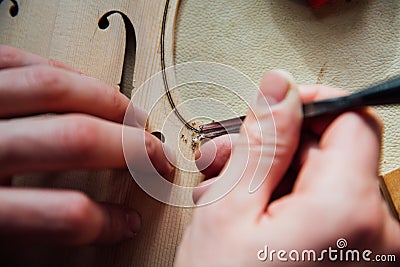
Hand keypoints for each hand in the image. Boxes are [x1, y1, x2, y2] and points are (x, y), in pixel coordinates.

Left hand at [0, 46, 172, 244]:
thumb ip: (29, 239)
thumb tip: (81, 236)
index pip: (63, 216)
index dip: (106, 223)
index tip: (124, 222)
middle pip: (74, 139)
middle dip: (132, 150)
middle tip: (156, 159)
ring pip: (56, 89)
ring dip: (110, 104)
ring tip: (134, 118)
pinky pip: (22, 61)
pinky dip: (66, 72)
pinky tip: (86, 86)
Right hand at [175, 71, 399, 265]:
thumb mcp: (230, 211)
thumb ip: (263, 142)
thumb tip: (279, 90)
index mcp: (349, 213)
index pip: (352, 119)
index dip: (310, 104)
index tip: (277, 107)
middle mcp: (377, 235)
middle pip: (331, 153)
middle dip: (273, 148)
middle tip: (228, 158)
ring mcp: (369, 252)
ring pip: (320, 181)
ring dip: (269, 176)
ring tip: (225, 190)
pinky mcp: (354, 261)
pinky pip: (324, 211)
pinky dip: (284, 203)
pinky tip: (246, 212)